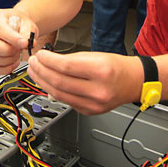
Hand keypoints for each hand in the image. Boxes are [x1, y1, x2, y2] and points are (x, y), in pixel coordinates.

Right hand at [0, 8, 38, 75]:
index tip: (24, 43)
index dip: (12, 38)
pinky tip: (14, 62)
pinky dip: (5, 68)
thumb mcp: (28, 23)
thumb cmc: (21, 24)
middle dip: (6, 50)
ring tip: (17, 54)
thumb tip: (27, 43)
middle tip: (18, 49)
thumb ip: (27, 33)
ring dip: (7, 60)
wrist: (20, 28)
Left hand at [26, 50, 143, 115]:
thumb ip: (72, 60)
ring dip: (43, 82)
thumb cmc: (117, 67)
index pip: (66, 67)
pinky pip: (66, 101)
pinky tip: (47, 83)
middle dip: (41, 71)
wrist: (134, 82)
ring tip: (35, 72)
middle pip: (59, 82)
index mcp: (101, 71)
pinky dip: (54, 91)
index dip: (48, 61)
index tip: (40, 54)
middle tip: (33, 63)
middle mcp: (97, 90)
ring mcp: (93, 104)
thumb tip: (49, 61)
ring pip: (59, 94)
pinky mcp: (89, 111)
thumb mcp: (96, 55)